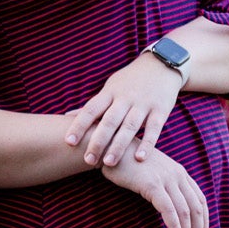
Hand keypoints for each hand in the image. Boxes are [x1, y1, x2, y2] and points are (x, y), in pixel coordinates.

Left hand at [64, 52, 180, 168]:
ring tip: (108, 162)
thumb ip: (93, 105)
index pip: (91, 109)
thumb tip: (67, 116)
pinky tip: (139, 158)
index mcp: (109, 93)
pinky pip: (153, 129)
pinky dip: (147, 143)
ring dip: (118, 145)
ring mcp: (143, 104)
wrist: (161, 65)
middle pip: (109, 121)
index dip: (79, 125)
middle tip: (88, 160)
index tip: (69, 142)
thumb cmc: (129, 82)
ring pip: (129, 126)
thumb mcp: (110, 88)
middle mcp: (125, 98)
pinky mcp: (160, 110)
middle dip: (98, 141)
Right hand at [101, 146, 208, 227]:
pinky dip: (175, 227)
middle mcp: (177, 175)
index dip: (204, 220)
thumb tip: (166, 205)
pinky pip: (169, 210)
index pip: (200, 199)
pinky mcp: (152, 184)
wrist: (108, 147)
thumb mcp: (150, 172)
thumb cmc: (126, 163)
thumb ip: (162, 185)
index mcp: (179, 172)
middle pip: (196, 208)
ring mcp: (166, 179)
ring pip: (186, 211)